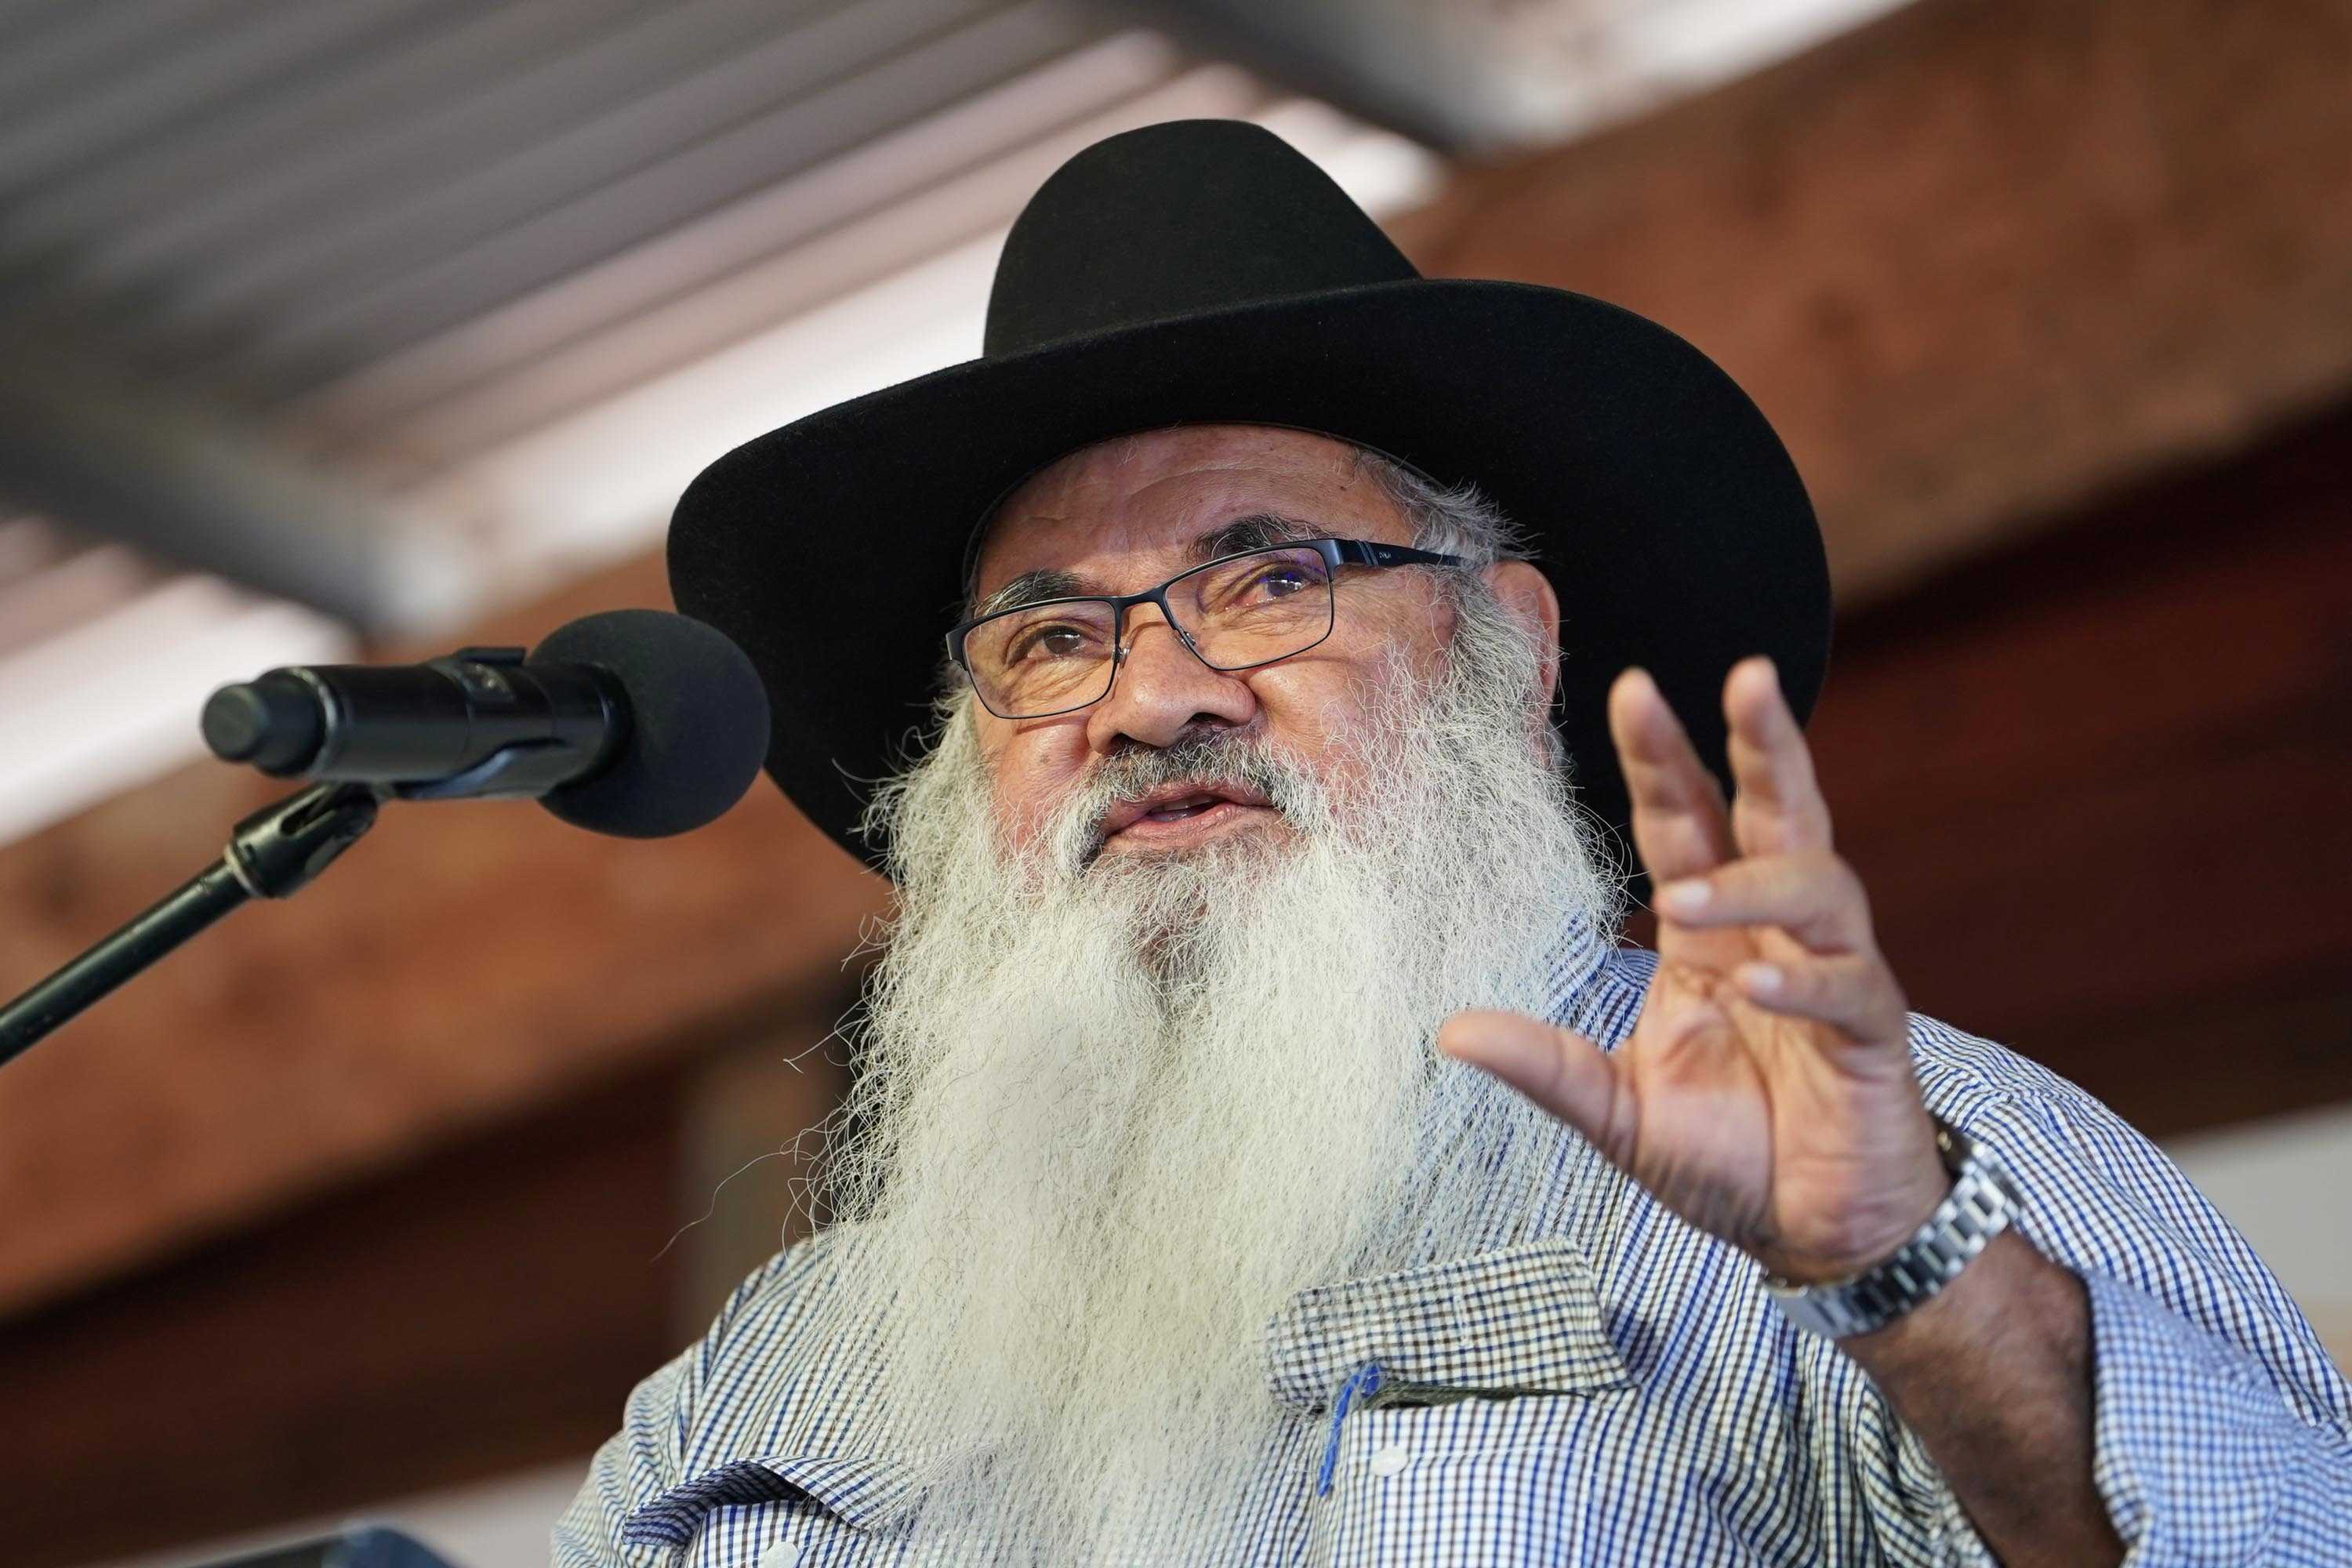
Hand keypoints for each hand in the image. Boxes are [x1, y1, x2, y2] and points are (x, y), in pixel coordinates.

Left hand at [1439, 657, 1948, 1282]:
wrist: (1818, 1234)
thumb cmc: (1729, 1158)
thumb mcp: (1616, 1111)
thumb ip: (1546, 1066)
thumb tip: (1448, 1032)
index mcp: (1708, 939)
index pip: (1687, 823)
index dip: (1663, 758)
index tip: (1632, 687)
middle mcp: (1775, 937)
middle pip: (1779, 813)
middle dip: (1763, 743)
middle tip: (1744, 675)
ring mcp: (1833, 977)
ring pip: (1819, 885)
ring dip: (1753, 883)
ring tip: (1684, 898)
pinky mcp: (1874, 1034)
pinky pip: (1845, 987)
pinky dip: (1801, 984)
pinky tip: (1757, 991)